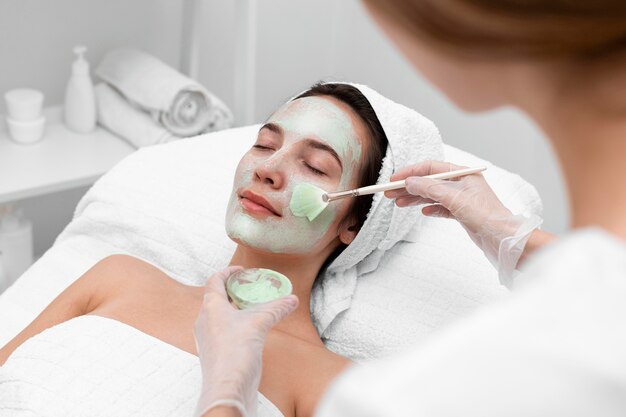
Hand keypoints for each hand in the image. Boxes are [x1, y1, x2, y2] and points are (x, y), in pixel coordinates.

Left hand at [194, 266, 298, 416]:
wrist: (227, 388)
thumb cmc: (236, 353)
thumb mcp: (260, 323)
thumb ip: (276, 309)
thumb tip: (292, 299)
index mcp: (210, 307)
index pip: (214, 280)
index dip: (228, 272)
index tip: (241, 270)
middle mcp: (204, 321)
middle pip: (216, 297)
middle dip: (232, 291)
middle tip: (248, 289)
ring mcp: (207, 338)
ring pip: (218, 316)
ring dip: (233, 309)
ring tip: (251, 309)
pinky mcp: (214, 353)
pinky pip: (221, 332)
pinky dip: (234, 326)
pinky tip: (249, 332)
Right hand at [385, 161, 542, 286]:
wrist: (502, 238)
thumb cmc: (485, 215)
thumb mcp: (454, 198)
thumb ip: (430, 188)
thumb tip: (410, 182)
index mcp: (463, 174)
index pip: (431, 168)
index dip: (411, 173)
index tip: (394, 179)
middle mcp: (462, 184)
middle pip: (429, 181)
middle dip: (409, 187)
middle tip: (390, 193)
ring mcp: (462, 199)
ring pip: (432, 195)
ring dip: (415, 198)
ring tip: (398, 203)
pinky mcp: (462, 213)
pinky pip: (441, 208)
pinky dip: (430, 209)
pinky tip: (422, 212)